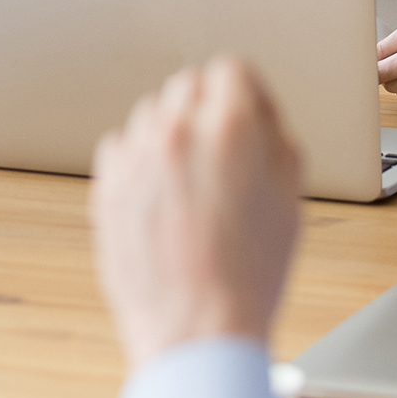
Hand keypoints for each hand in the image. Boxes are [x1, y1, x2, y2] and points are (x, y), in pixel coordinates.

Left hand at [92, 57, 300, 370]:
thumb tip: (259, 110)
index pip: (232, 69)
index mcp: (230, 130)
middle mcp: (177, 132)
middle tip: (223, 153)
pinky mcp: (106, 182)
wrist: (196, 328)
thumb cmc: (249, 275)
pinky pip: (122, 148)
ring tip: (193, 185)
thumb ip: (275, 138)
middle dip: (207, 110)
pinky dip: (140, 162)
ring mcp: (135, 156)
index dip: (244, 92)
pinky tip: (162, 199)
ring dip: (172, 135)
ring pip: (152, 115)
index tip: (245, 111)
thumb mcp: (290, 198)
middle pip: (188, 85)